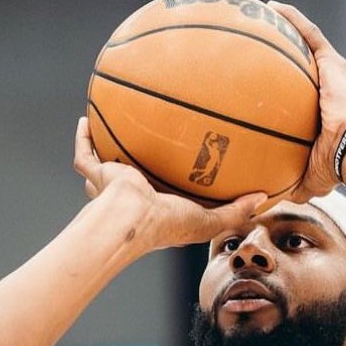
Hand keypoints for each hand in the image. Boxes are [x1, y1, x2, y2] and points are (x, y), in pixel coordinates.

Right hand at [73, 118, 266, 251]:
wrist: (132, 219)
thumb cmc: (167, 226)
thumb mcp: (208, 221)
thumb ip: (235, 211)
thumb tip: (262, 197)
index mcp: (157, 210)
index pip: (165, 196)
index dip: (173, 186)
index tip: (184, 171)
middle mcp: (133, 197)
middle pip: (135, 178)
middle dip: (139, 166)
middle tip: (149, 147)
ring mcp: (112, 187)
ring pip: (106, 166)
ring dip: (109, 149)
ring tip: (116, 128)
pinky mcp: (98, 175)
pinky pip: (85, 154)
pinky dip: (83, 138)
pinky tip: (86, 119)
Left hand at [267, 1, 345, 200]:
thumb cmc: (335, 168)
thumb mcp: (306, 178)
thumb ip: (287, 183)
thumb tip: (264, 200)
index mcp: (326, 109)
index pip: (303, 89)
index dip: (286, 81)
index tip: (266, 75)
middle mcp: (330, 85)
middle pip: (304, 59)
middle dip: (285, 47)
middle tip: (260, 36)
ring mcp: (332, 71)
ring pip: (307, 40)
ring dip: (287, 25)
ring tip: (264, 12)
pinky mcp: (332, 63)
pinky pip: (309, 34)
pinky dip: (292, 20)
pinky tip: (273, 8)